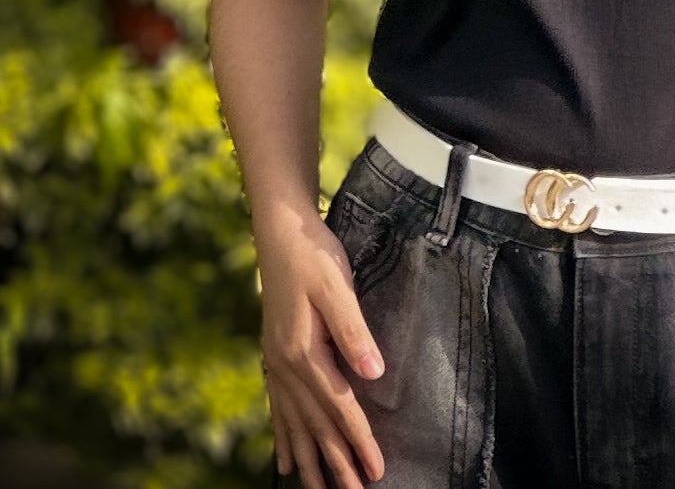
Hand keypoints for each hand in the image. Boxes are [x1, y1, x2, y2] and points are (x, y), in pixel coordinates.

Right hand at [256, 206, 386, 488]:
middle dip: (336, 463)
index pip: (339, 407)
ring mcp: (277, 364)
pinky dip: (284, 438)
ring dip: (308, 461)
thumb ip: (354, 331)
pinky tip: (286, 461)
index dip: (358, 440)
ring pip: (294, 424)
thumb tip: (374, 375)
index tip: (376, 471)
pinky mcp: (275, 356)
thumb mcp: (338, 286)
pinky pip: (278, 410)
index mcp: (304, 352)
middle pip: (316, 425)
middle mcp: (286, 366)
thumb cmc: (314, 256)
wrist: (280, 233)